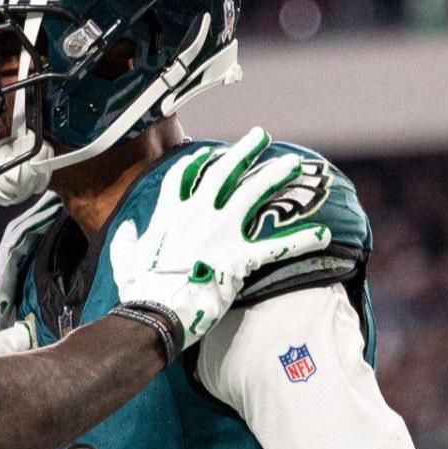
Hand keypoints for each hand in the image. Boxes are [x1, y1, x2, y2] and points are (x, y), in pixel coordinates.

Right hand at [109, 127, 330, 350]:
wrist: (155, 313)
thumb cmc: (138, 290)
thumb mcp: (124, 260)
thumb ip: (125, 240)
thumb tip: (124, 229)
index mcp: (170, 214)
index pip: (184, 176)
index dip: (198, 162)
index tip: (210, 152)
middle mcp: (198, 214)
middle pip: (224, 172)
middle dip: (244, 151)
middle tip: (261, 135)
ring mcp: (221, 233)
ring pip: (253, 194)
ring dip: (275, 176)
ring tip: (294, 164)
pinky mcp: (240, 257)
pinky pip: (276, 246)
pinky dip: (301, 239)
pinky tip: (323, 233)